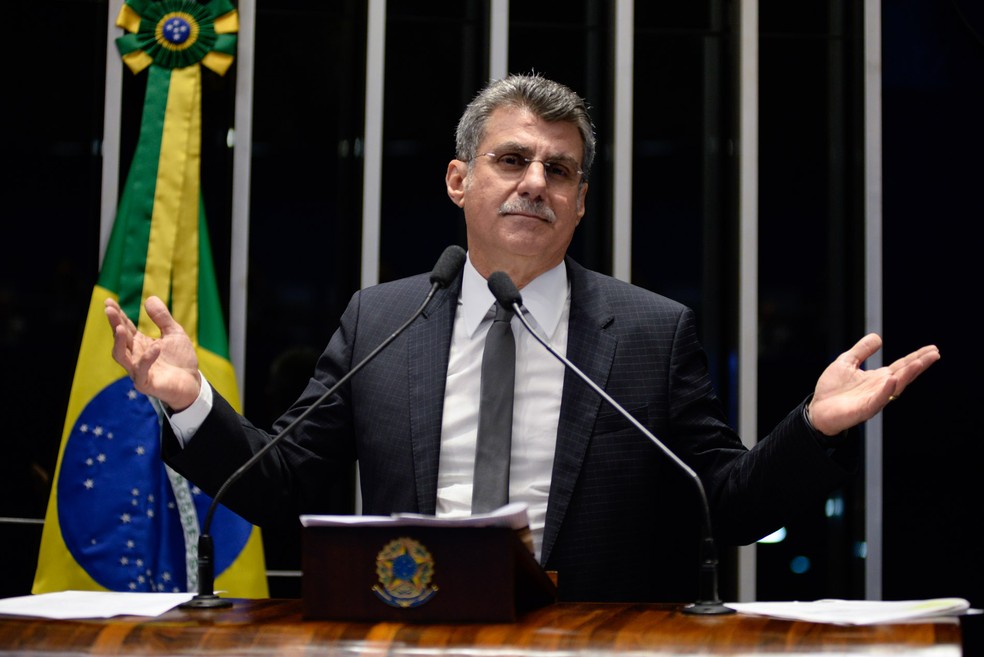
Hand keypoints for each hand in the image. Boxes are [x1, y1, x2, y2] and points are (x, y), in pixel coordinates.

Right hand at [105, 296, 201, 410]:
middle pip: (120, 338)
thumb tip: (149, 298)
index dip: (117, 315)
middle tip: (109, 309)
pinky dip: (146, 359)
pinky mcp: (145, 383)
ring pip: (121, 356)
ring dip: (118, 342)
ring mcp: (138, 370)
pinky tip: (155, 347)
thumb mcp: (174, 333)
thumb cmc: (181, 359)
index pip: (124, 327)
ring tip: (120, 328)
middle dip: (114, 323)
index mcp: (139, 343)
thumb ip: (162, 318)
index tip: (109, 301)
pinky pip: (140, 371)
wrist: (193, 382)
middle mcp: (134, 355)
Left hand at [808, 333, 939, 435]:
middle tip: (935, 353)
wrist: (817, 409)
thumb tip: (878, 337)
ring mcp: (874, 399)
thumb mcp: (846, 362)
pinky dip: (886, 390)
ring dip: (908, 375)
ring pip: (895, 386)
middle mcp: (881, 388)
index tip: (933, 349)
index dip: (916, 357)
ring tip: (919, 362)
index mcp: (878, 378)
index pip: (901, 366)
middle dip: (919, 364)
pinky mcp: (864, 409)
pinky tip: (892, 379)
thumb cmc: (832, 388)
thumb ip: (861, 351)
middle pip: (904, 374)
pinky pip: (878, 399)